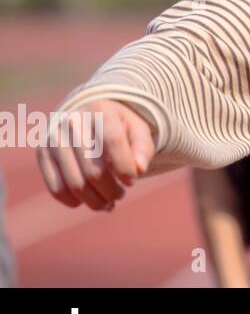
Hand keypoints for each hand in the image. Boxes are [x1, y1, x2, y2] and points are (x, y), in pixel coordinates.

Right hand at [36, 99, 156, 210]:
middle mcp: (72, 122)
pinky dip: (75, 201)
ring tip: (109, 203)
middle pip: (94, 170)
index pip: (114, 142)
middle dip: (111, 190)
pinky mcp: (41, 154)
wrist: (86, 116)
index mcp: (100, 110)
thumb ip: (143, 148)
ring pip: (75, 184)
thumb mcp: (137, 129)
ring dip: (95, 201)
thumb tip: (140, 169)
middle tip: (120, 195)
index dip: (125, 167)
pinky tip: (88, 200)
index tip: (132, 181)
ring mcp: (53, 138)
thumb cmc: (118, 127)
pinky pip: (56, 189)